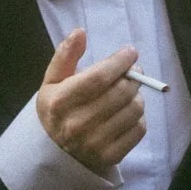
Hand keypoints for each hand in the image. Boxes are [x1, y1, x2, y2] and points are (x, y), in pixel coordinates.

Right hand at [36, 30, 143, 175]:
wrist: (55, 154)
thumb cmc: (57, 110)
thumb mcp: (52, 82)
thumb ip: (65, 56)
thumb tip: (80, 32)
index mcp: (60, 102)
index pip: (99, 77)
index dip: (119, 62)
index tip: (130, 53)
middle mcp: (77, 124)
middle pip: (121, 92)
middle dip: (133, 77)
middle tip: (133, 72)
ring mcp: (95, 143)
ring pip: (134, 110)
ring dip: (137, 96)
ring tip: (128, 93)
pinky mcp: (110, 157)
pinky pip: (139, 130)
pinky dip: (138, 117)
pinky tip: (127, 114)